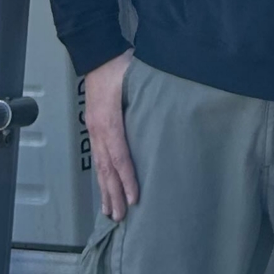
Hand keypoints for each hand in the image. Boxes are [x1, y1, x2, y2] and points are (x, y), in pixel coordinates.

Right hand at [83, 51, 139, 219]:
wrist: (98, 55)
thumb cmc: (121, 65)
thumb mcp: (138, 77)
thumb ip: (155, 93)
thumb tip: (180, 104)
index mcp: (110, 119)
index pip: (119, 155)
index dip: (127, 178)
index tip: (134, 198)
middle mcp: (99, 129)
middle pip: (106, 167)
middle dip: (114, 193)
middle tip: (120, 218)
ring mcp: (94, 129)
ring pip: (99, 166)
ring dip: (105, 190)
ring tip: (109, 212)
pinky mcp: (94, 128)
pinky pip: (97, 158)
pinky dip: (101, 177)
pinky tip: (104, 188)